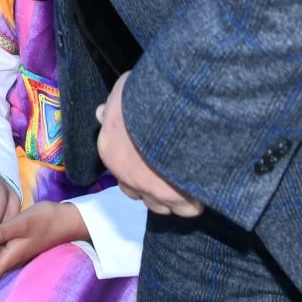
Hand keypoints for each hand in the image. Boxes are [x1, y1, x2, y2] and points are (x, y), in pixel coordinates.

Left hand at [96, 74, 199, 215]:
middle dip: (147, 183)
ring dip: (168, 194)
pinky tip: (200, 183)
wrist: (177, 110)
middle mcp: (129, 177)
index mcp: (111, 150)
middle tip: (164, 167)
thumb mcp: (124, 92)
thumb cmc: (146, 97)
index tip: (147, 153)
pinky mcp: (180, 197)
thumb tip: (101, 112)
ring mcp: (154, 191)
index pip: (118, 167)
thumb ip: (112, 106)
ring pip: (159, 205)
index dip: (133, 161)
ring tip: (184, 176)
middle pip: (136, 192)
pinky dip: (193, 200)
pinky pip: (187, 209)